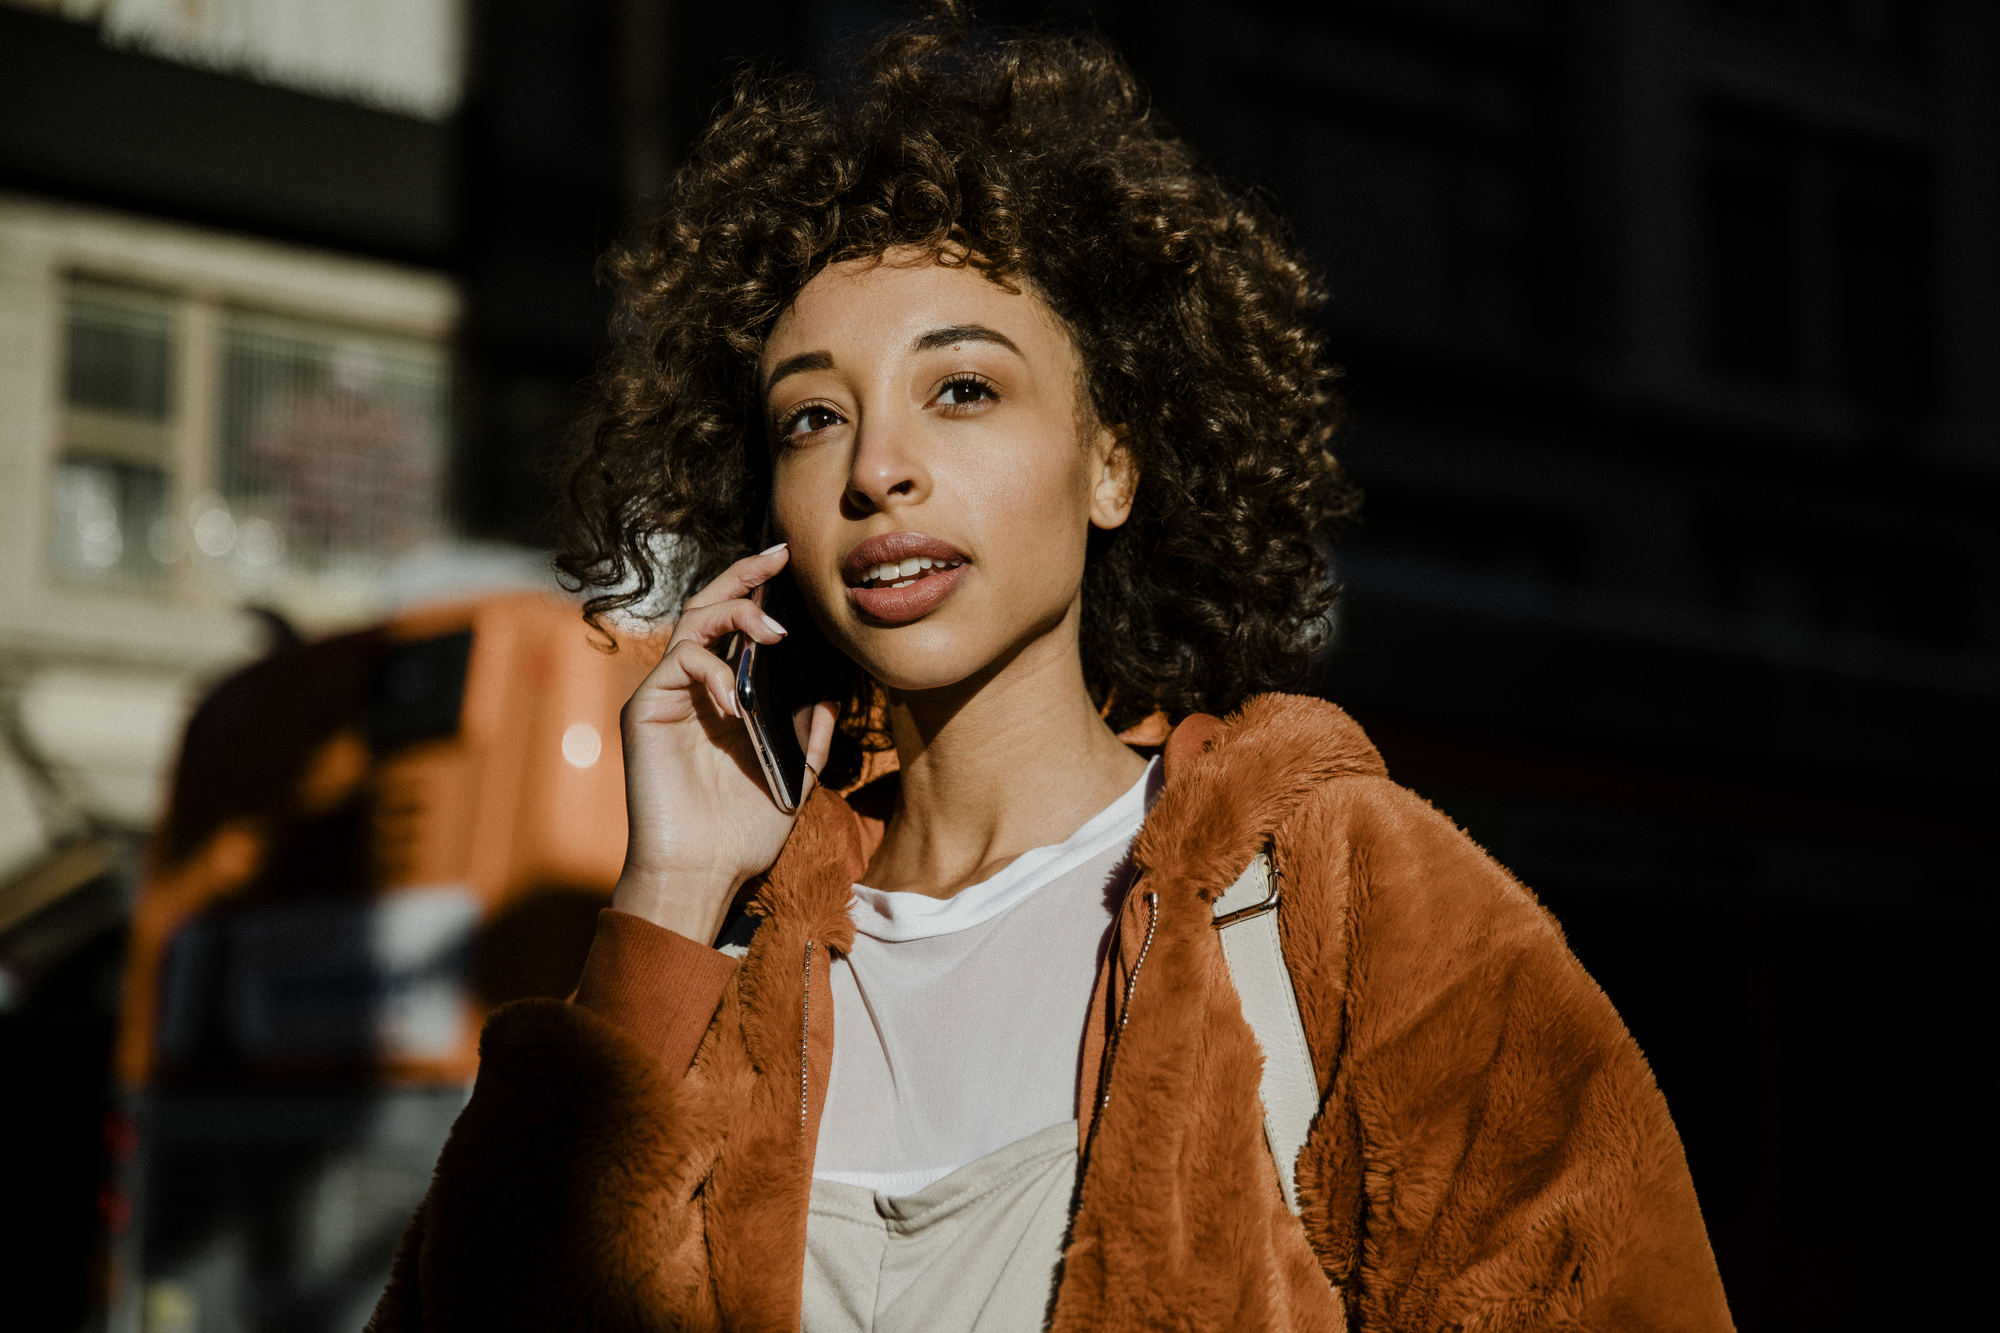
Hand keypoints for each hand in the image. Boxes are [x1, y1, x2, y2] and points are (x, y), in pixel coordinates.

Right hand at [611, 544, 837, 943]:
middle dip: (743, 576)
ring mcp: (668, 697)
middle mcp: (692, 688)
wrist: (702, 873)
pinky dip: (714, 671)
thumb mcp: (794, 775)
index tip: (789, 563)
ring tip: (775, 631)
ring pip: (692, 623)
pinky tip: (737, 699)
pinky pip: (680, 664)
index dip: (758, 590)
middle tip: (778, 556)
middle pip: (709, 608)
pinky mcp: (646, 711)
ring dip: (735, 613)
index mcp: (725, 696)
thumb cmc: (742, 831)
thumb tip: (830, 695)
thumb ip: (809, 735)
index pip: (737, 628)